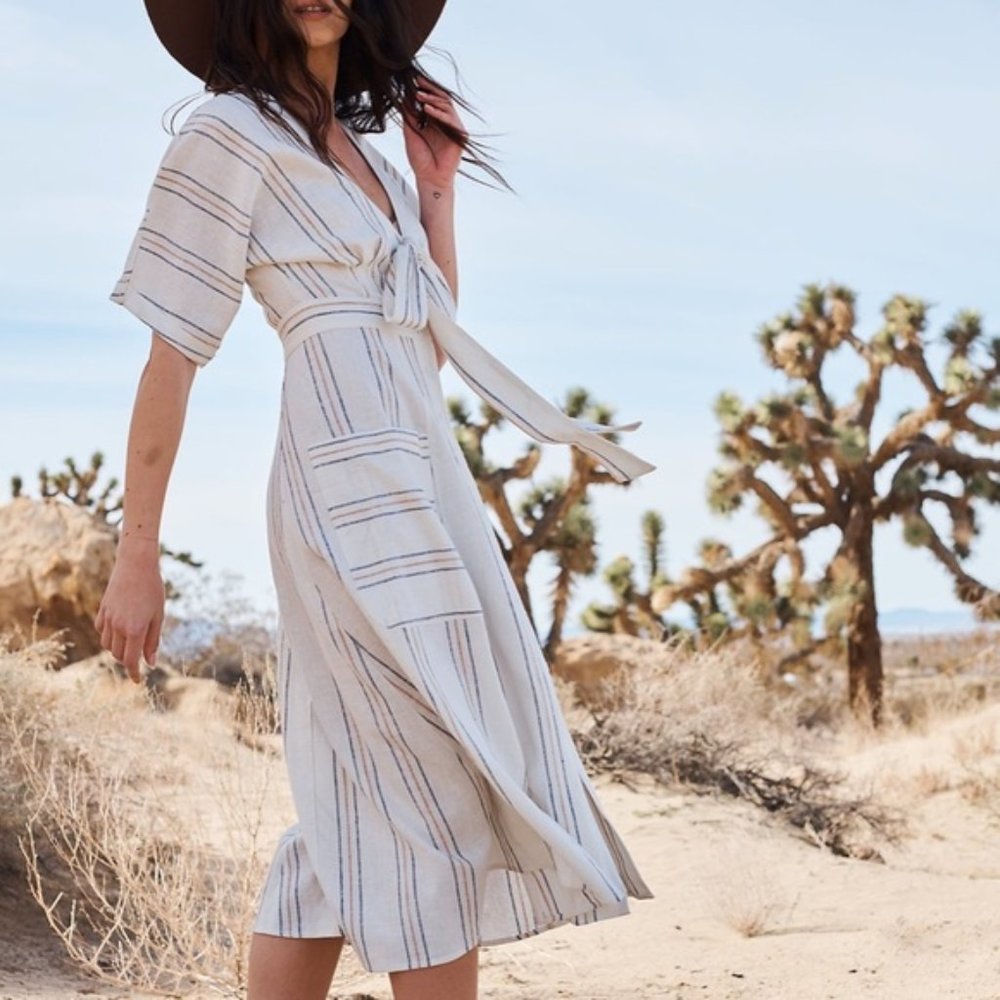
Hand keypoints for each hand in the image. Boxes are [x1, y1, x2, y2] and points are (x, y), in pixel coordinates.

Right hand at [93, 540, 164, 683]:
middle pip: (119, 655)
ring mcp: (108, 618)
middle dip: (128, 660)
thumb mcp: (158, 616)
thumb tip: (150, 663)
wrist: (136, 565)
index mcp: (135, 630)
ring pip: (108, 645)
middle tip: (139, 659)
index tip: (137, 681)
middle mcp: (118, 626)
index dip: (134, 673)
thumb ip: (153, 641)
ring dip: (118, 649)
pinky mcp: (102, 610)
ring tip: (131, 644)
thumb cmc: (153, 590)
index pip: (131, 660)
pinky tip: (119, 631)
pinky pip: (101, 631)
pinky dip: (108, 636)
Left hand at [403, 76, 466, 188]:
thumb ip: (409, 116)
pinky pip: (450, 119)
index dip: (425, 89)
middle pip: (441, 99)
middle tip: (417, 83)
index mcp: (433, 121)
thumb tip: (404, 96)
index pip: (432, 99)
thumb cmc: (420, 160)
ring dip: (432, 99)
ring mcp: (453, 128)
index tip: (413, 81)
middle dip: (429, 90)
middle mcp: (444, 122)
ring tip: (419, 96)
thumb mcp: (410, 133)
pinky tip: (427, 109)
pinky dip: (439, 113)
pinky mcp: (459, 135)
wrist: (429, 179)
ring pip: (446, 106)